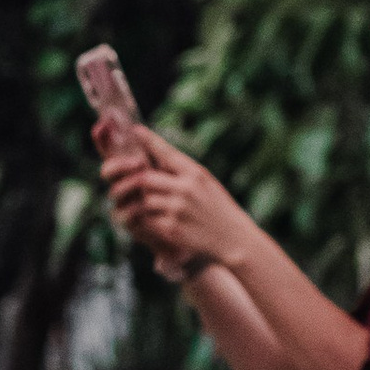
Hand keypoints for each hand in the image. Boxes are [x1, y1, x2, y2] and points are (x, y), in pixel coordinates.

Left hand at [101, 124, 252, 282]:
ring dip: (144, 202)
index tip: (136, 130)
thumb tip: (158, 156)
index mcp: (196, 174)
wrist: (233, 238)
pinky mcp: (172, 229)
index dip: (149, 140)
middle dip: (139, 181)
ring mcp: (178, 209)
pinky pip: (148, 220)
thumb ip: (184, 171)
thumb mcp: (207, 183)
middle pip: (146, 178)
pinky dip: (147, 219)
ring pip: (145, 200)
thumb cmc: (219, 207)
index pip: (167, 152)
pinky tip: (154, 220)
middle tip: (136, 183)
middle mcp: (186, 189)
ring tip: (149, 205)